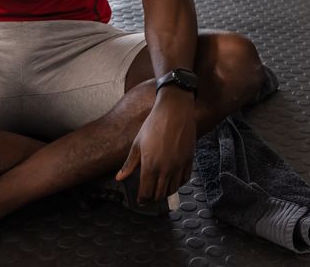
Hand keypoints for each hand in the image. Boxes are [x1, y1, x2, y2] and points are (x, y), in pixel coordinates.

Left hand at [116, 87, 195, 203]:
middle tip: (149, 197)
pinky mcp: (189, 159)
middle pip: (160, 195)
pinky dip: (179, 184)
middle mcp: (165, 169)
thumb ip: (129, 164)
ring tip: (160, 190)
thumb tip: (119, 178)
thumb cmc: (155, 123)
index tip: (140, 200)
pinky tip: (173, 180)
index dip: (142, 200)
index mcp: (150, 165)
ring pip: (173, 189)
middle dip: (153, 199)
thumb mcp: (137, 143)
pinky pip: (185, 179)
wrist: (175, 110)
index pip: (146, 193)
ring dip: (166, 193)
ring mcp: (179, 165)